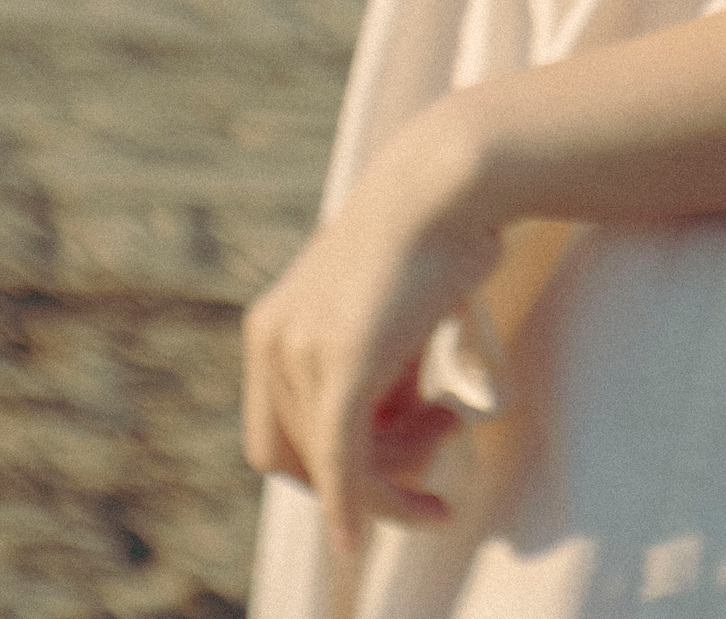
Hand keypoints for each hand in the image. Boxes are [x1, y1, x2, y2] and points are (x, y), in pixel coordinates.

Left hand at [241, 112, 503, 561]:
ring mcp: (304, 351)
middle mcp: (273, 340)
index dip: (326, 467)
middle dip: (364, 474)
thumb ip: (372, 371)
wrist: (449, 180)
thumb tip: (392, 434)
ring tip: (454, 425)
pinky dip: (354, 511)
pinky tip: (362, 545)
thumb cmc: (432, 238)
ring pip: (337, 465)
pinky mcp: (345, 363)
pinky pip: (344, 463)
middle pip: (299, 460)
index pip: (278, 437)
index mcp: (271, 327)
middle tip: (437, 442)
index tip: (390, 457)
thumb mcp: (385, 313)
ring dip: (398, 474)